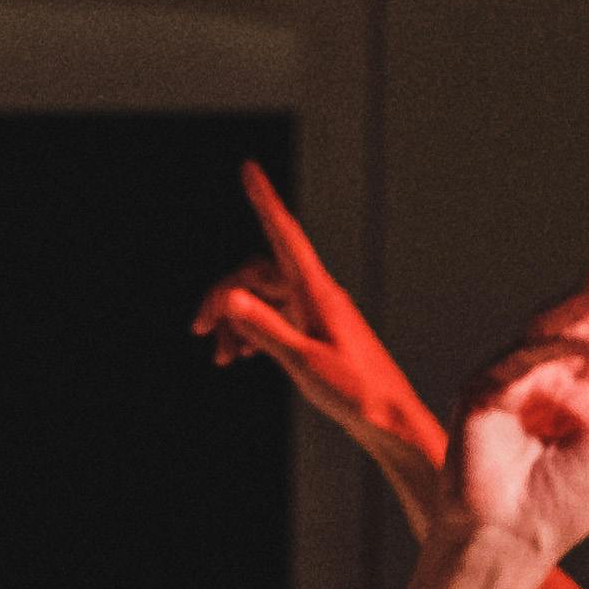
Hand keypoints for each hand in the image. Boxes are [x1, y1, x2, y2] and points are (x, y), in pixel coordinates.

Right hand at [194, 163, 453, 526]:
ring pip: (261, 298)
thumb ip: (265, 329)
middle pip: (256, 273)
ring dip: (234, 321)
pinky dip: (251, 331)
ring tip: (221, 357)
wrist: (389, 418)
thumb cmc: (356, 393)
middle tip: (200, 332)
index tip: (249, 170)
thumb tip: (230, 298)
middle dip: (223, 297)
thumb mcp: (304, 362)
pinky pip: (273, 315)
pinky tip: (239, 356)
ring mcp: (314, 311)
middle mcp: (315, 294)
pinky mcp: (314, 329)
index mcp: (317, 293)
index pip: (283, 235)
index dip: (264, 201)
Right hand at [441, 230, 588, 569]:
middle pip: (579, 316)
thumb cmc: (566, 506)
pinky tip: (586, 341)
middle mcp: (551, 383)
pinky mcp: (482, 391)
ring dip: (582, 302)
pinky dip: (552, 348)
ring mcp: (516, 383)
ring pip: (549, 327)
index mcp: (586, 398)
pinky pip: (520, 358)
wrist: (514, 539)